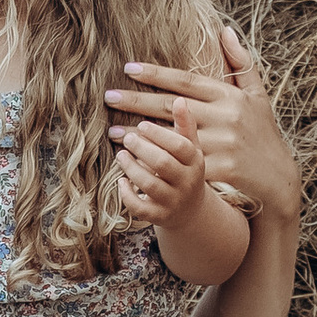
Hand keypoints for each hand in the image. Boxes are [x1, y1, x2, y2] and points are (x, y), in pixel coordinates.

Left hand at [106, 18, 300, 225]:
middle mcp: (224, 116)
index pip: (186, 80)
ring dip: (140, 133)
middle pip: (172, 106)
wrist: (277, 176)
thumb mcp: (257, 94)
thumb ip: (240, 62)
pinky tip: (136, 162)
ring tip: (113, 130)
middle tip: (109, 95)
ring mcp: (222, 143)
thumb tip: (225, 30)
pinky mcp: (220, 169)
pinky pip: (181, 164)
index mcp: (229, 96)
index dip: (156, 73)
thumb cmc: (263, 132)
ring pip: (172, 135)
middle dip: (138, 100)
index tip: (129, 68)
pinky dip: (157, 162)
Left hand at [111, 99, 212, 234]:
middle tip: (127, 139)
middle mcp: (187, 183)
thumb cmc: (186, 171)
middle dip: (141, 149)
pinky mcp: (159, 217)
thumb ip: (185, 126)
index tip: (141, 126)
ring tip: (121, 155)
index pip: (179, 146)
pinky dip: (126, 195)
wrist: (190, 210)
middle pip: (162, 163)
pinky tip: (120, 182)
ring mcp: (173, 201)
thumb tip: (180, 99)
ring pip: (149, 184)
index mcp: (196, 162)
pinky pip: (140, 208)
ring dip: (131, 168)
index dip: (158, 134)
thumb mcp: (191, 149)